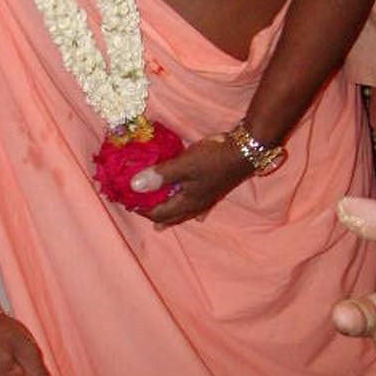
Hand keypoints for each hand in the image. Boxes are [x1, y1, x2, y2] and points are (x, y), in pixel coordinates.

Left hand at [130, 135, 251, 227]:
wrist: (245, 152)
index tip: (129, 203)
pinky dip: (192, 213)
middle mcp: (196, 206)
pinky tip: (196, 215)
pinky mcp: (215, 191)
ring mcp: (207, 200)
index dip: (143, 210)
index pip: (159, 212)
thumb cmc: (213, 158)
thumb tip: (134, 186)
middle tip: (141, 212)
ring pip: (184, 214)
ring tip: (161, 224)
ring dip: (171, 217)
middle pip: (171, 217)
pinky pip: (200, 208)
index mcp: (187, 202)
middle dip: (154, 216)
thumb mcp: (184, 164)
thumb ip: (160, 175)